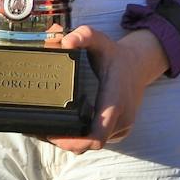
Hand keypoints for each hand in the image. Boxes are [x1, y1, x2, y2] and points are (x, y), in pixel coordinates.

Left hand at [46, 27, 167, 153]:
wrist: (138, 65)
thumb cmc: (115, 55)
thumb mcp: (99, 40)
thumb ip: (82, 35)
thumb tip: (65, 41)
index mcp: (115, 99)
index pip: (97, 134)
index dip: (74, 141)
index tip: (53, 134)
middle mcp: (122, 118)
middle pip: (89, 143)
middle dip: (64, 142)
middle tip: (41, 130)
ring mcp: (122, 127)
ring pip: (92, 145)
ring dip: (71, 142)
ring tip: (49, 130)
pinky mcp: (120, 131)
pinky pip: (98, 140)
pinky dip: (81, 139)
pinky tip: (66, 128)